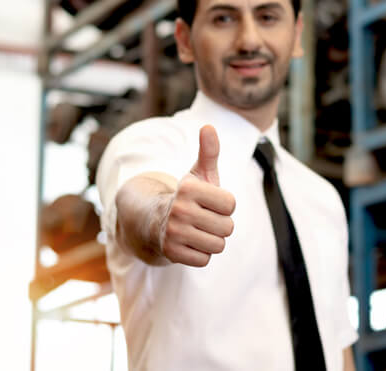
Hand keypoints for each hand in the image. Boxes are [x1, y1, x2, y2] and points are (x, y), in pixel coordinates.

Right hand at [162, 125, 235, 266]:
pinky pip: (205, 260)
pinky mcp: (171, 253)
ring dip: (212, 240)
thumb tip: (209, 126)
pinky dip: (201, 254)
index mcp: (188, 188)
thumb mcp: (199, 173)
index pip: (230, 204)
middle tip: (204, 218)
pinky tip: (190, 243)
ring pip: (218, 245)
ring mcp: (173, 232)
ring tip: (198, 230)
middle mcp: (178, 209)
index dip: (225, 205)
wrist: (154, 220)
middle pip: (228, 227)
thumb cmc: (187, 196)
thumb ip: (209, 151)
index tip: (210, 202)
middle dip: (220, 224)